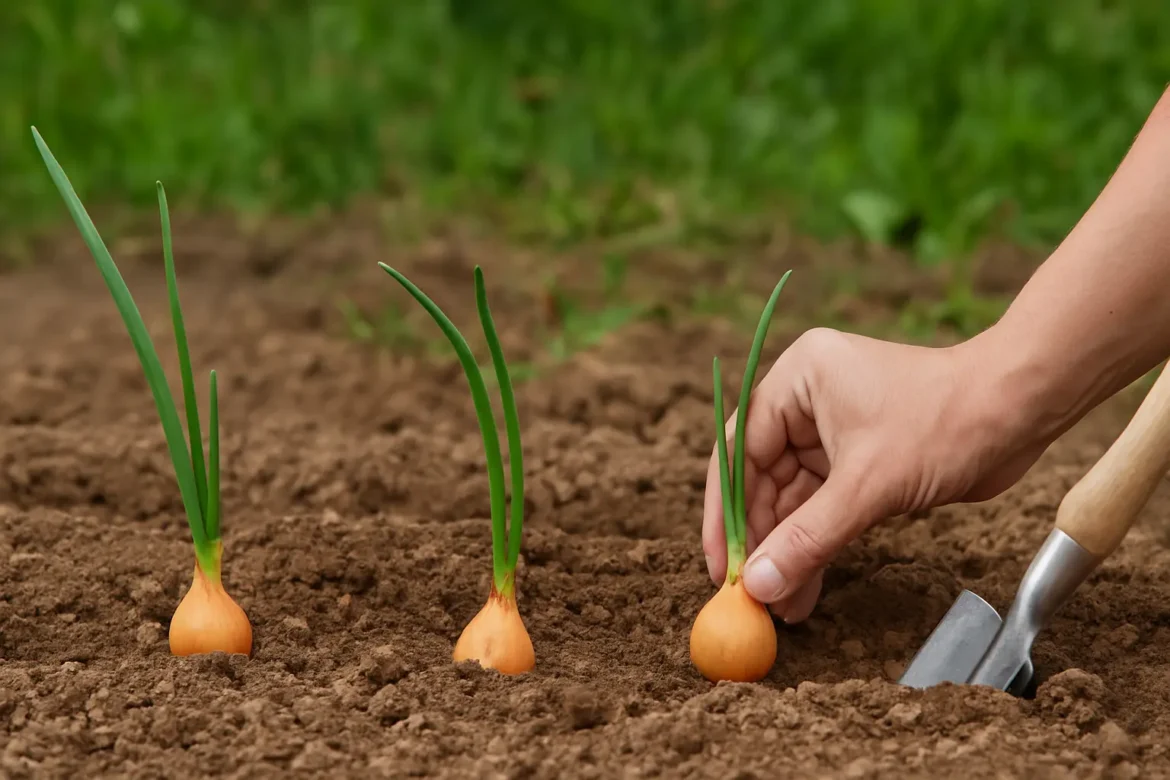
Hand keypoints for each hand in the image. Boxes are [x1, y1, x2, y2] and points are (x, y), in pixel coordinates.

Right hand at [701, 327, 1050, 623]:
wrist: (1021, 412)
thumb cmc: (946, 423)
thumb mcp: (867, 486)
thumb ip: (807, 537)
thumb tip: (758, 585)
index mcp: (797, 379)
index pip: (737, 449)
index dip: (726, 512)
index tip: (720, 564)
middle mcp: (807, 399)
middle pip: (762, 479)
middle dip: (761, 539)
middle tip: (752, 595)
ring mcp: (833, 430)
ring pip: (793, 499)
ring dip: (789, 550)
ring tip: (781, 606)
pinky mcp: (861, 459)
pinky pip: (824, 507)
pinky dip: (817, 545)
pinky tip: (806, 588)